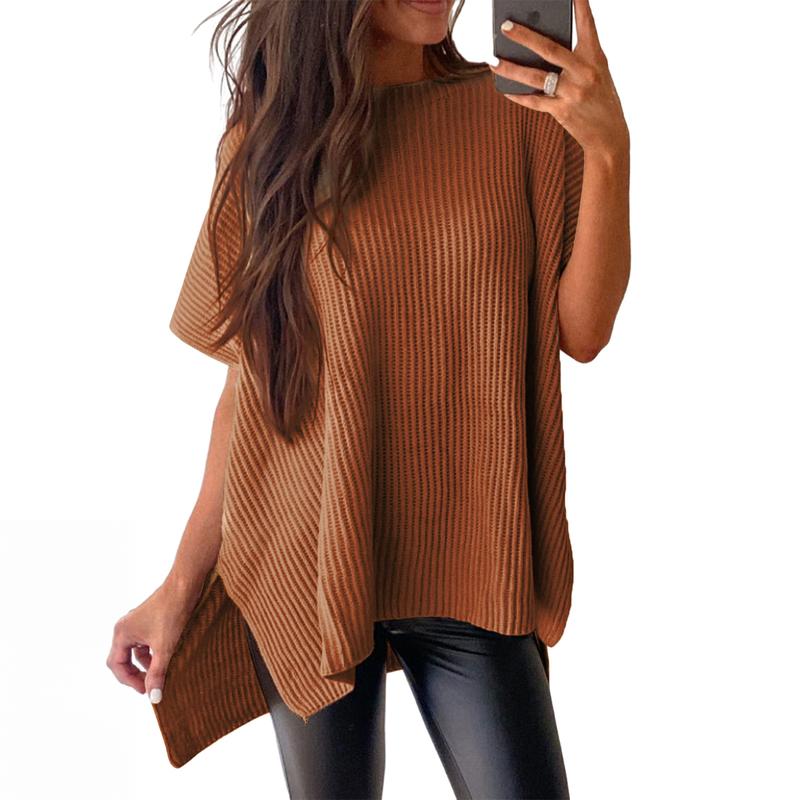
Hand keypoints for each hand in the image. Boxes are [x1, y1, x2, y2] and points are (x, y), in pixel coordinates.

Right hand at [106, 574, 205, 702]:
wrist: (185, 585)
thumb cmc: (173, 612)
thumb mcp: (165, 647)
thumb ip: (157, 673)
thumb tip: (153, 698)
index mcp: (122, 633)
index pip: (117, 666)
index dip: (129, 681)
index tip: (146, 690)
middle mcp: (125, 627)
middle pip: (123, 659)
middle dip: (135, 674)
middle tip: (150, 686)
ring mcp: (136, 621)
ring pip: (135, 650)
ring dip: (145, 663)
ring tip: (160, 673)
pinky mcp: (148, 618)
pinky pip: (144, 641)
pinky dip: (152, 652)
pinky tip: (166, 658)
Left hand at [490, 0, 628, 158]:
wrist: (609, 136)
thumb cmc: (601, 100)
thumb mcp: (597, 73)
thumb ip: (576, 59)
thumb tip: (540, 50)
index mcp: (595, 57)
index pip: (586, 25)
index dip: (579, 5)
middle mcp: (584, 72)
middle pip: (549, 49)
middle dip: (524, 36)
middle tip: (505, 26)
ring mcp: (572, 92)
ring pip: (535, 77)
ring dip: (510, 69)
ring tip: (492, 61)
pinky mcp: (562, 112)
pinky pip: (534, 101)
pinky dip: (518, 95)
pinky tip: (505, 90)